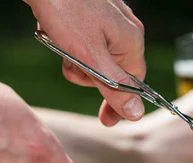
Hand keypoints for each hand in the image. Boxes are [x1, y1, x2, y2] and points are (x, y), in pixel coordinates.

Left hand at [25, 0, 145, 125]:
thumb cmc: (65, 8)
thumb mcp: (89, 56)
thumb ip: (114, 87)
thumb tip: (136, 114)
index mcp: (131, 41)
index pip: (132, 84)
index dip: (118, 104)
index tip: (106, 121)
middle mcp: (126, 29)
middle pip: (111, 70)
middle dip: (88, 74)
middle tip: (69, 63)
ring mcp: (110, 19)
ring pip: (95, 56)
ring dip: (74, 58)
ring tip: (58, 41)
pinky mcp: (93, 12)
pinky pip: (84, 39)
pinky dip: (69, 42)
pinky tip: (56, 30)